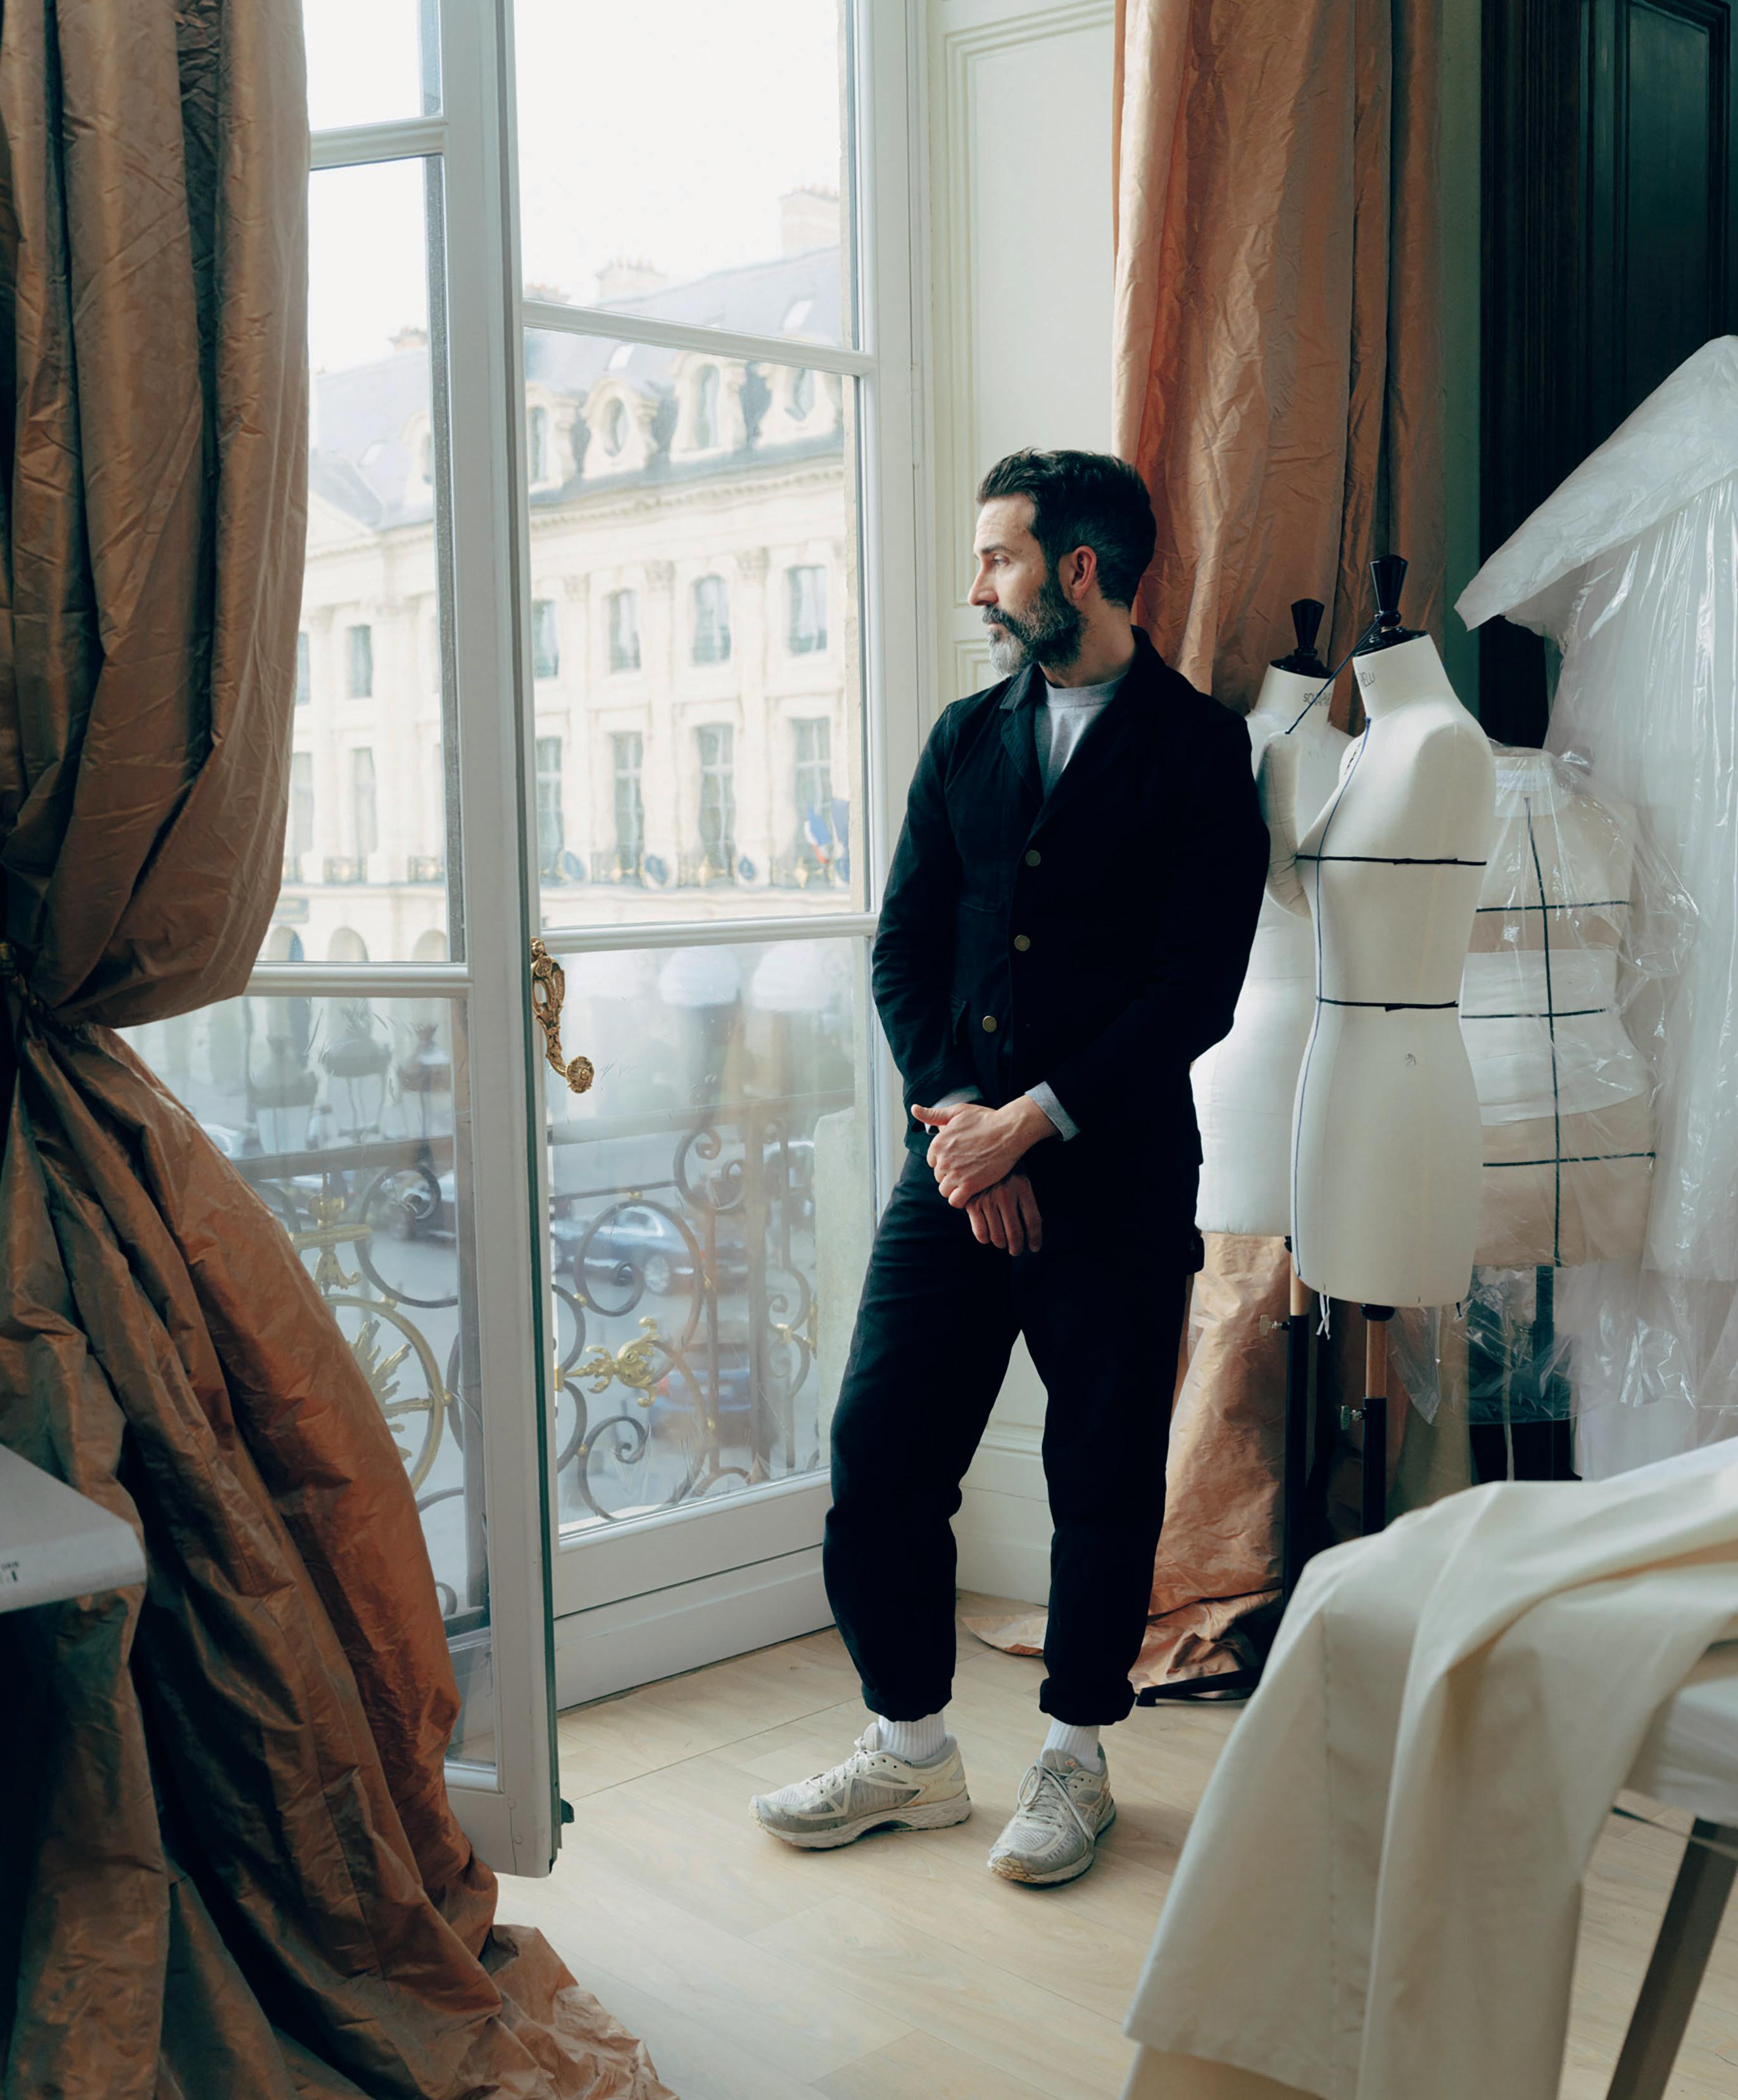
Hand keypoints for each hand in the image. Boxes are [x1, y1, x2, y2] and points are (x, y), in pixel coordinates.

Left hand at [911, 1095, 1055, 1205]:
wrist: (1009, 1131)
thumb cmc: (986, 1119)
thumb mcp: (957, 1111)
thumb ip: (934, 1114)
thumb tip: (914, 1109)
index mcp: (938, 1144)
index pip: (933, 1162)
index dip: (946, 1161)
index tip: (960, 1158)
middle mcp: (943, 1160)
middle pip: (939, 1177)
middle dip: (950, 1174)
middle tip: (968, 1168)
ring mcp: (956, 1174)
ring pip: (944, 1190)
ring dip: (955, 1188)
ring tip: (969, 1180)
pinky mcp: (969, 1186)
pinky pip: (955, 1201)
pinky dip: (961, 1199)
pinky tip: (970, 1192)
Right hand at [965, 1172, 1042, 1254]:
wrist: (977, 1151)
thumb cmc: (1003, 1167)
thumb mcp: (1021, 1177)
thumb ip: (1026, 1200)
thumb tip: (1033, 1228)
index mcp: (1022, 1187)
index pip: (1033, 1221)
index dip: (1035, 1239)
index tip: (1034, 1247)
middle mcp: (1006, 1195)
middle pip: (1016, 1233)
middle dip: (1017, 1248)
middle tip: (1017, 1250)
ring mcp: (987, 1199)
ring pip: (998, 1237)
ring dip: (1002, 1244)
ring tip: (1003, 1244)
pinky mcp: (971, 1203)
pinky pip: (980, 1233)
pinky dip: (986, 1239)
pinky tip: (988, 1236)